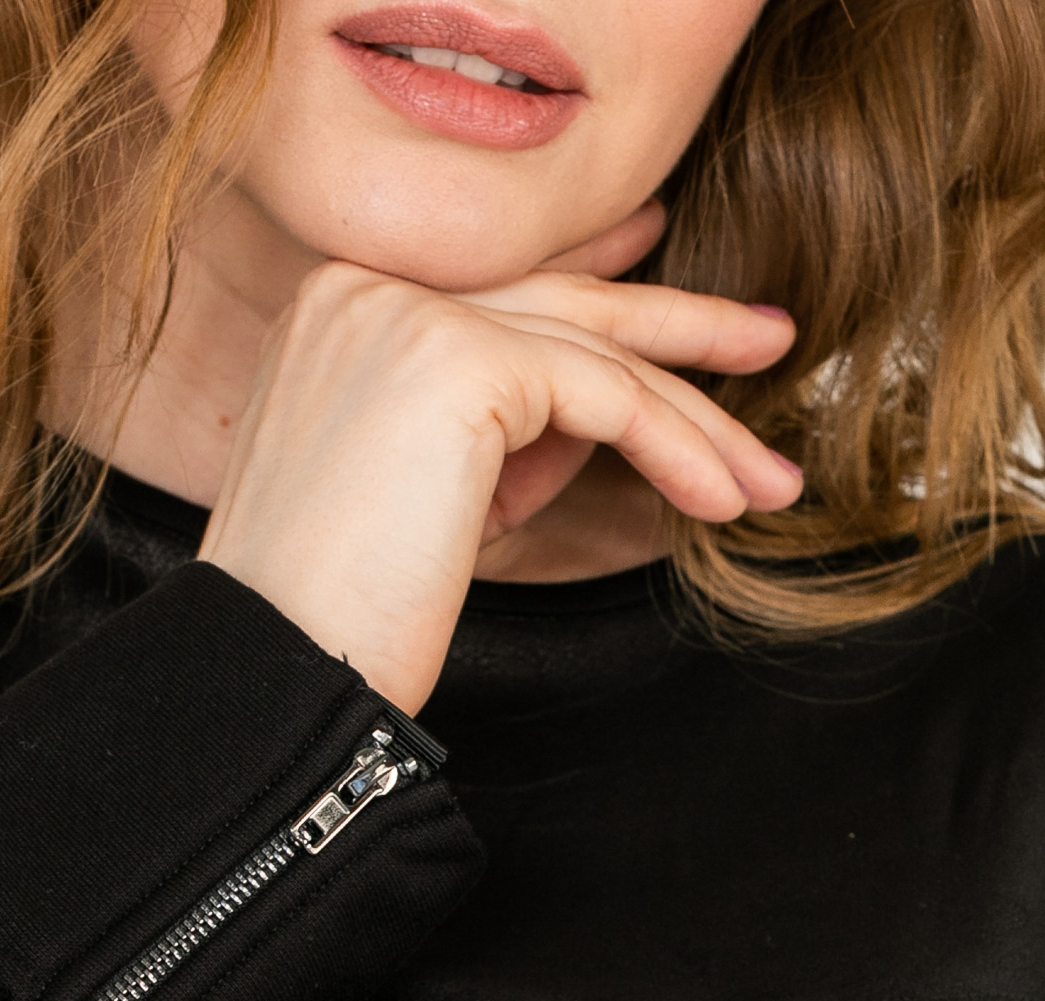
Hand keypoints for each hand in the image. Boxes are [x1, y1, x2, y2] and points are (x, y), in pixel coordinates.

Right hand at [198, 206, 802, 714]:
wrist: (275, 671)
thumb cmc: (336, 617)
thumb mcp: (424, 493)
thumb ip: (498, 430)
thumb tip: (600, 406)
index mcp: (340, 312)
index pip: (500, 289)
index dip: (601, 286)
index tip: (678, 296)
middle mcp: (362, 290)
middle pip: (554, 303)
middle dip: (676, 329)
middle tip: (768, 342)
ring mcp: (405, 314)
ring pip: (591, 351)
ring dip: (693, 419)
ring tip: (763, 479)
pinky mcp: (456, 359)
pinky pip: (602, 394)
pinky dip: (673, 445)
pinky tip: (716, 494)